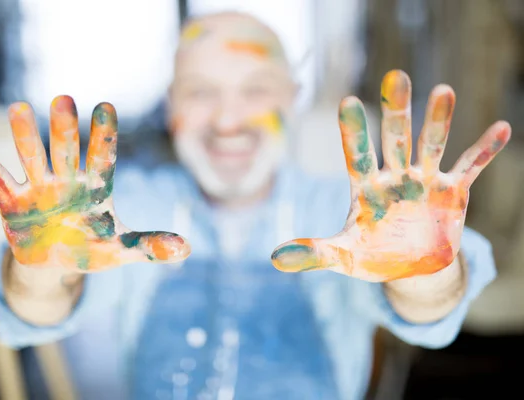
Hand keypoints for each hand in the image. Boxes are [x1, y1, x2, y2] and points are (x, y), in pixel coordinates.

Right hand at [0, 96, 190, 271]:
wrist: (56, 264)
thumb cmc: (93, 249)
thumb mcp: (122, 250)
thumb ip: (150, 246)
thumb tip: (188, 248)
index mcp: (96, 188)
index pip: (102, 157)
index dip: (104, 135)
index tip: (105, 107)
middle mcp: (67, 181)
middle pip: (66, 150)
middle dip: (65, 128)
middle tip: (63, 100)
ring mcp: (38, 189)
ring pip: (31, 157)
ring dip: (24, 136)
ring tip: (17, 108)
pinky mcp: (11, 202)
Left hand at [271, 70, 509, 281]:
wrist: (409, 268)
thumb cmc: (371, 256)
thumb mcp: (342, 256)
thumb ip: (313, 254)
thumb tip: (274, 258)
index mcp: (365, 188)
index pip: (357, 155)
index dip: (354, 132)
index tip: (347, 102)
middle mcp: (394, 177)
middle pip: (394, 139)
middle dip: (396, 111)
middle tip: (396, 77)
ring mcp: (424, 181)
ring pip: (431, 145)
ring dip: (438, 121)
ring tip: (444, 91)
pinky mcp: (452, 192)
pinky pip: (469, 167)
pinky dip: (484, 150)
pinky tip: (501, 128)